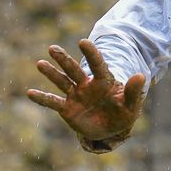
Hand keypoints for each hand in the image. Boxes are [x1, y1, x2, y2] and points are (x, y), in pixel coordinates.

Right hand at [26, 38, 144, 143]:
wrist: (110, 129)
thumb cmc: (122, 114)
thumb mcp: (131, 106)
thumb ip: (133, 92)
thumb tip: (141, 76)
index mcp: (104, 82)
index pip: (97, 65)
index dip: (92, 54)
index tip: (83, 41)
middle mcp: (86, 85)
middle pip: (74, 70)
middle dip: (64, 60)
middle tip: (52, 48)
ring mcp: (75, 96)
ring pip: (61, 82)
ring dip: (51, 74)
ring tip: (40, 64)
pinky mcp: (67, 109)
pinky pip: (53, 102)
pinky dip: (42, 99)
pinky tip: (30, 93)